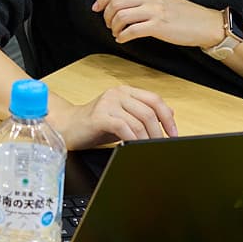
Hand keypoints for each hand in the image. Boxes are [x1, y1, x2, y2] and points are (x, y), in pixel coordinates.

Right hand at [58, 86, 176, 147]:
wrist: (67, 128)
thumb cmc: (95, 125)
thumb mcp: (122, 117)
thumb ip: (142, 114)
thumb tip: (170, 115)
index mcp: (125, 92)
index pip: (154, 99)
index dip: (168, 117)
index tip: (174, 134)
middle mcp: (117, 94)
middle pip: (149, 111)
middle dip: (159, 132)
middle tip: (162, 146)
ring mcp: (108, 103)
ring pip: (138, 121)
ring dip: (148, 139)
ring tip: (149, 149)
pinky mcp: (99, 116)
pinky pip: (124, 128)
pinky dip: (133, 140)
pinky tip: (134, 148)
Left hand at [94, 0, 228, 49]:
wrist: (203, 23)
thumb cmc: (181, 12)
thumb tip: (118, 3)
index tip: (96, 8)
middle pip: (115, 2)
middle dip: (106, 16)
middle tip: (108, 25)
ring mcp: (154, 9)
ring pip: (121, 16)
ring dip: (114, 27)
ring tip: (117, 33)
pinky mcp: (158, 25)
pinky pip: (131, 30)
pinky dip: (122, 36)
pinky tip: (123, 39)